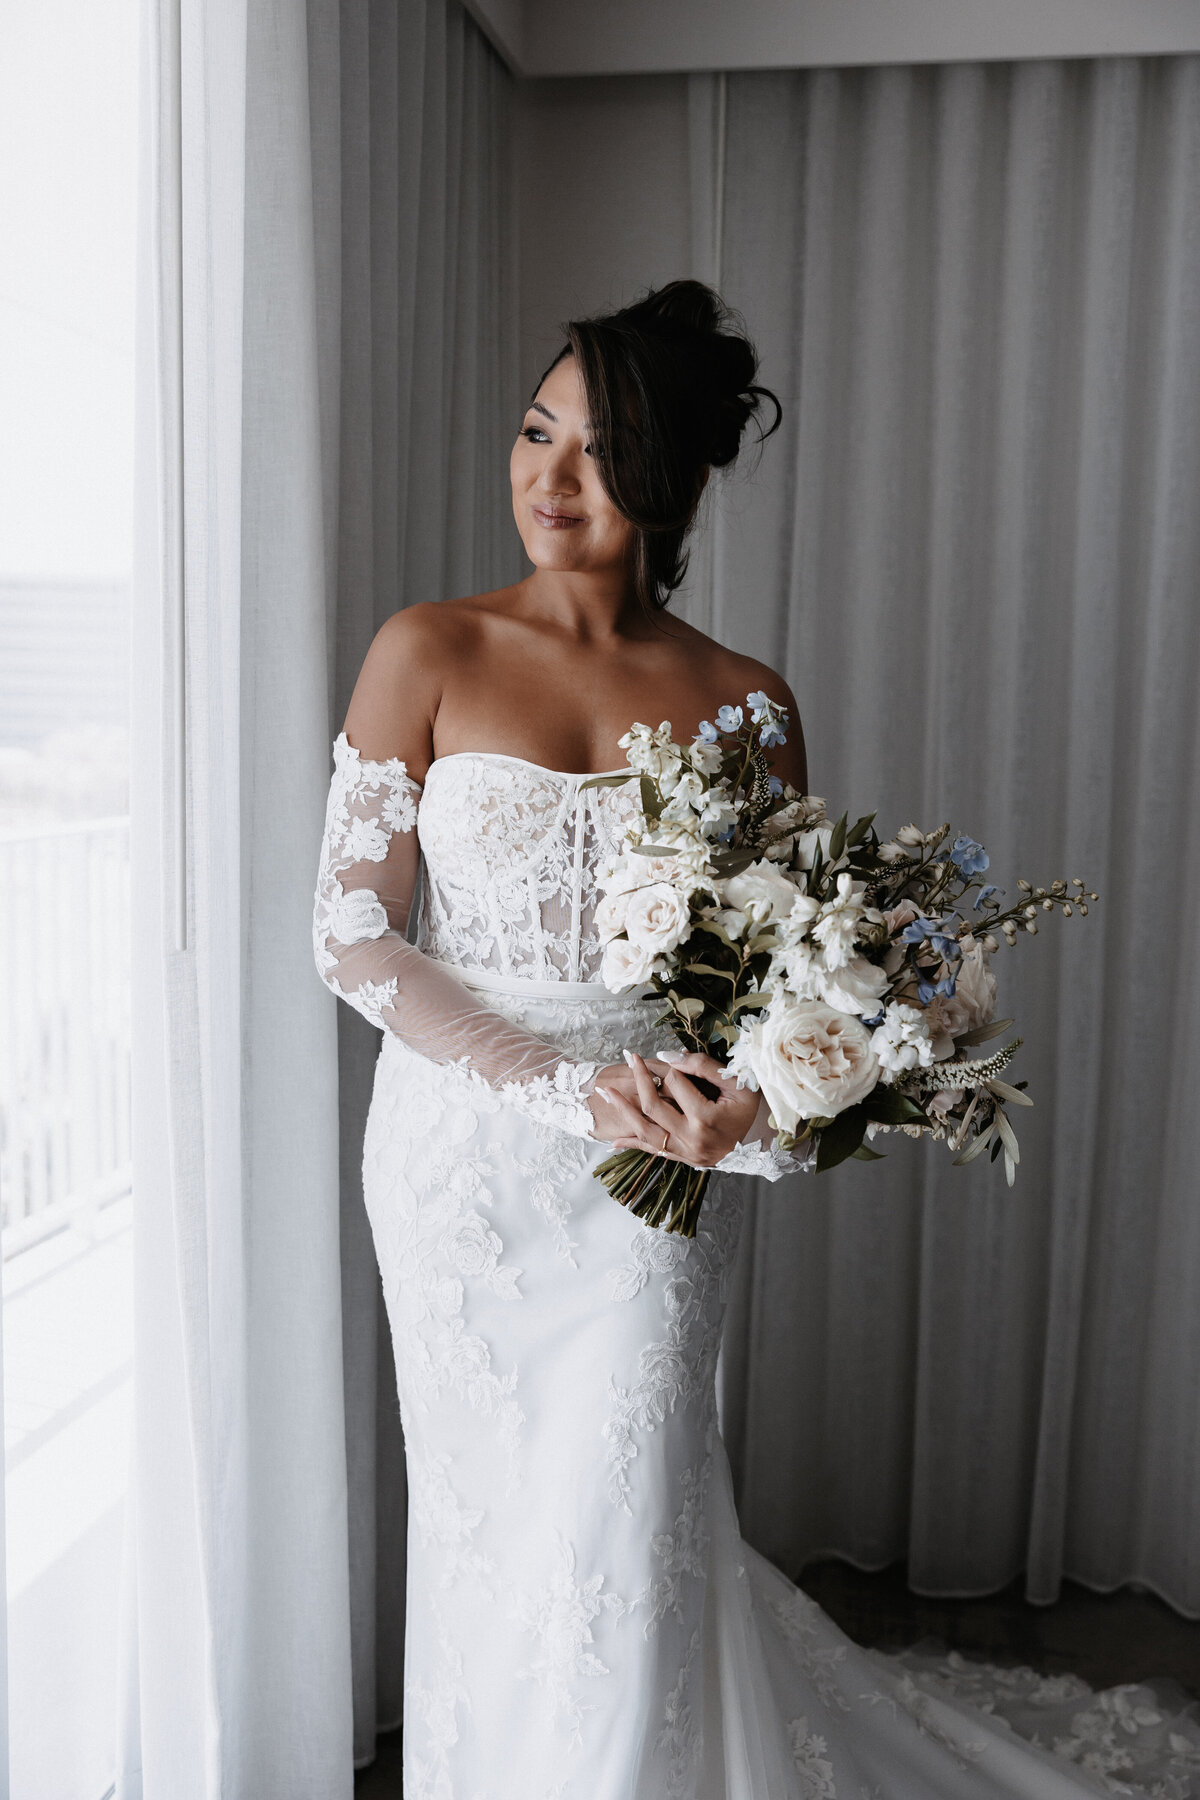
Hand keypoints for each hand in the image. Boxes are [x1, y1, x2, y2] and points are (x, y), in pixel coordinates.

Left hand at [597, 1049, 762, 1167]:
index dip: (670, 1068)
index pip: (676, 1085)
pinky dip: (632, 1144)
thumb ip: (703, 1066)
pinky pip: (652, 1151)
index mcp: (706, 1118)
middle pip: (653, 1106)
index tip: (666, 1060)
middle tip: (629, 1057)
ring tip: (606, 1092)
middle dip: (638, 1078)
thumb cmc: (750, 1109)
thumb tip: (667, 1057)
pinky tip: (613, 1139)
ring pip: (645, 1131)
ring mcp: (685, 1152)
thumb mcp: (736, 1082)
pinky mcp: (683, 1159)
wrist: (761, 1143)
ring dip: (623, 1110)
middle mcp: (692, 1138)